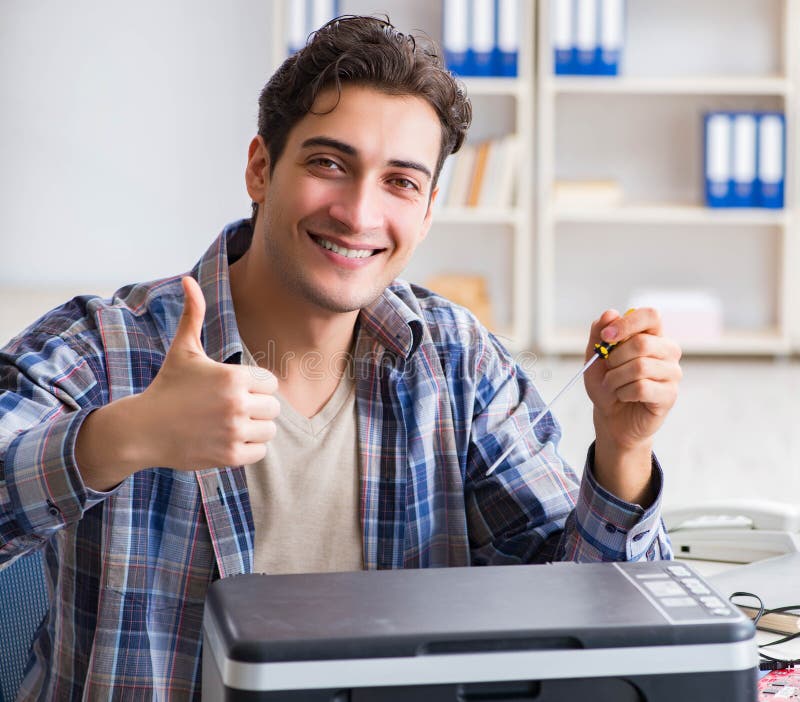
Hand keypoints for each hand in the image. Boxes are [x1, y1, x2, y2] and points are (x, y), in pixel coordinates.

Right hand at [136, 276, 279, 470]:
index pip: (271, 384)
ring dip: (255, 429)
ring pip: (269, 430)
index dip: (255, 387)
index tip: (232, 390)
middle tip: (231, 409)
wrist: (143, 429)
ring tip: (230, 425)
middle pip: (274, 408)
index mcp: (234, 377)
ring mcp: (234, 432)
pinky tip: (227, 441)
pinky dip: (248, 449)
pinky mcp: (230, 456)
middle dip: (256, 408)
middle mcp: (237, 404)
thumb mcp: (183, 350)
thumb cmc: (167, 386)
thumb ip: (193, 314)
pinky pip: (259, 452)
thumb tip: (188, 279)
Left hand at [582, 308, 681, 502]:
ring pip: (640, 367)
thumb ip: (599, 333)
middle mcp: (667, 350)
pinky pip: (642, 388)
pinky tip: (624, 396)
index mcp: (651, 335)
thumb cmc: (607, 383)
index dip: (627, 324)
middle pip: (642, 343)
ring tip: (613, 385)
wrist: (610, 417)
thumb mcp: (594, 356)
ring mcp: (672, 373)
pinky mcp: (670, 395)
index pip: (650, 316)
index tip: (607, 336)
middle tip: (608, 369)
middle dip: (614, 359)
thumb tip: (610, 313)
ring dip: (616, 378)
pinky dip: (623, 392)